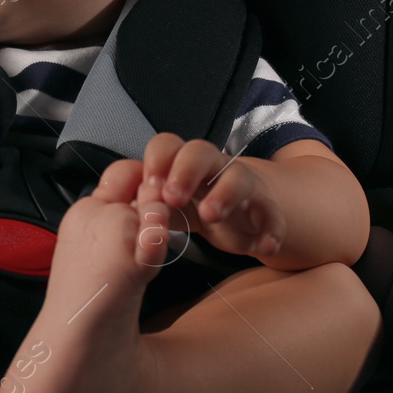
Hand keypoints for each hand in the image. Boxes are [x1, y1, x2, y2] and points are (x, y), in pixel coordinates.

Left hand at [138, 133, 285, 257]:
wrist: (241, 216)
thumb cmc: (195, 206)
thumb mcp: (169, 207)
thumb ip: (149, 205)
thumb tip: (120, 207)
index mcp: (183, 164)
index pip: (168, 145)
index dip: (158, 159)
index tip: (149, 182)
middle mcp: (213, 168)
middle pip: (200, 151)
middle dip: (185, 170)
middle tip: (172, 196)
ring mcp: (242, 185)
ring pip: (238, 176)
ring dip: (225, 193)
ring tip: (212, 215)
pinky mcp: (264, 208)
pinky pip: (272, 213)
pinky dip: (271, 230)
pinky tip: (263, 247)